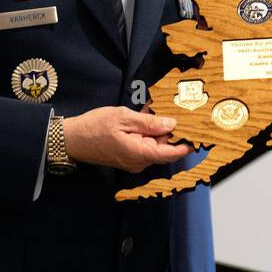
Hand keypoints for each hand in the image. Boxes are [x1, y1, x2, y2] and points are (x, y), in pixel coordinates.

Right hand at [62, 107, 191, 173]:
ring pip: (155, 145)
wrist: (72, 139)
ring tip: (155, 110)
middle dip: (171, 131)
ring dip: (158, 130)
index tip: (199, 134)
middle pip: (165, 148)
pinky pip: (145, 145)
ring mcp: (134, 161)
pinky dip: (148, 132)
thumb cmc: (95, 127)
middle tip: (176, 111)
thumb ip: (149, 123)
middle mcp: (139, 162)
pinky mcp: (129, 157)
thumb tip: (172, 123)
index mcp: (140, 153)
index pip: (171, 153)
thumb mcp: (124, 118)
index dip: (186, 144)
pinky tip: (145, 116)